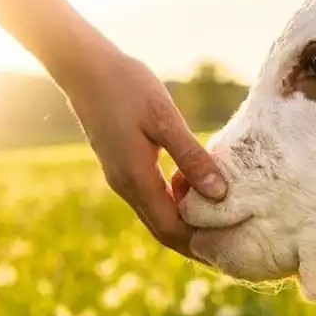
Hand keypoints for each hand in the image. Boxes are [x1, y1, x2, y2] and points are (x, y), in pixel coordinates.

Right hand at [61, 50, 227, 258]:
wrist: (84, 67)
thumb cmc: (126, 86)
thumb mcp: (164, 118)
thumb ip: (191, 157)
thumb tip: (219, 194)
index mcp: (136, 180)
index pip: (171, 230)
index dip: (200, 244)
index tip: (230, 248)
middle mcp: (126, 186)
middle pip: (164, 229)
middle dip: (196, 241)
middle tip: (230, 243)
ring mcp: (121, 177)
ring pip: (158, 213)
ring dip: (186, 219)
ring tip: (220, 214)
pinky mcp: (122, 165)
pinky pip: (152, 196)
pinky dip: (175, 199)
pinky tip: (194, 181)